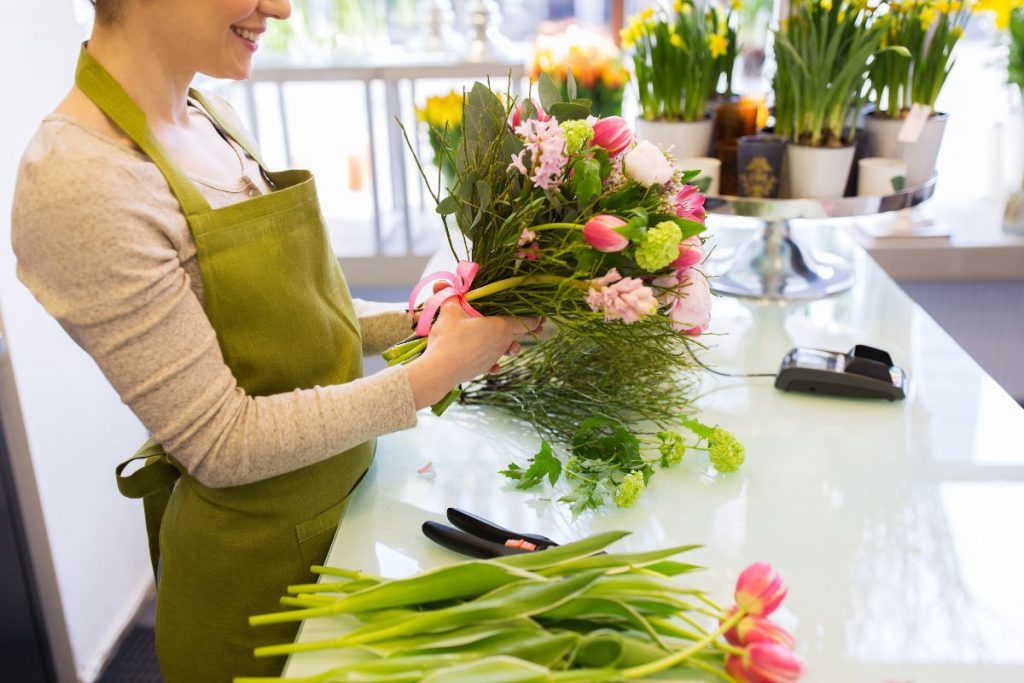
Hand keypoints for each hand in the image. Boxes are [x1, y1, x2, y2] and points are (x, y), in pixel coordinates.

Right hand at [406, 286, 540, 408]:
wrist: (439, 371)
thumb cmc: (449, 339)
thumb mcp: (449, 312)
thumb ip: (449, 296)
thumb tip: (441, 282)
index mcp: (501, 327)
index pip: (525, 320)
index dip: (535, 317)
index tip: (542, 315)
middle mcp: (502, 343)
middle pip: (518, 334)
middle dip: (524, 329)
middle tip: (535, 325)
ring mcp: (493, 357)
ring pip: (508, 349)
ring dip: (509, 344)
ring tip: (509, 342)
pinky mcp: (483, 368)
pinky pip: (494, 362)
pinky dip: (495, 360)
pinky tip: (493, 363)